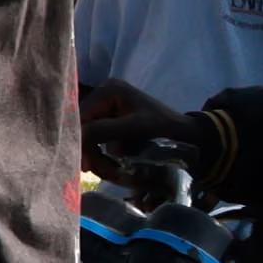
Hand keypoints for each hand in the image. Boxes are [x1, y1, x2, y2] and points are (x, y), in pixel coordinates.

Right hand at [79, 83, 200, 170]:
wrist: (187, 137)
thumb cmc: (164, 129)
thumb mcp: (134, 128)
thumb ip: (103, 130)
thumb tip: (75, 138)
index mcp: (108, 90)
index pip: (81, 116)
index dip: (79, 140)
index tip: (85, 164)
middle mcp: (103, 97)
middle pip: (82, 128)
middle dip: (89, 151)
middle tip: (95, 171)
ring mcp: (106, 111)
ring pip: (87, 138)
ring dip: (96, 157)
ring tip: (109, 172)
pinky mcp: (110, 125)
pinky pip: (96, 143)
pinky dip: (102, 157)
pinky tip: (111, 167)